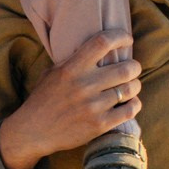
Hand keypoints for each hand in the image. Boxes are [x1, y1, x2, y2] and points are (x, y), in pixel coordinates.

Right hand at [0, 30, 140, 168]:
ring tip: (131, 86)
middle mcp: (84, 85)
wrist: (32, 132)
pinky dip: (134, 104)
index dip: (120, 37)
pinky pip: (129, 111)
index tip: (127, 39)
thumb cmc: (43, 99)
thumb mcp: (52, 73)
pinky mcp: (99, 125)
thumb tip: (97, 48)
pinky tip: (130, 102)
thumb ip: (73, 60)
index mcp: (71, 68)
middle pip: (126, 68)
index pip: (102, 43)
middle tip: (132, 68)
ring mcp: (93, 106)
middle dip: (135, 66)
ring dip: (135, 85)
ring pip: (130, 89)